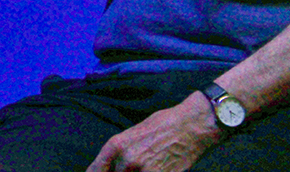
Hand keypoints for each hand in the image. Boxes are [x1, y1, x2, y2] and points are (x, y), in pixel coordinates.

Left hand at [86, 92, 221, 171]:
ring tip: (146, 167)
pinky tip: (156, 169)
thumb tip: (115, 165)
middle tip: (129, 169)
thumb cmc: (165, 123)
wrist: (192, 125)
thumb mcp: (136, 131)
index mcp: (118, 144)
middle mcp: (127, 160)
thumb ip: (123, 149)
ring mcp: (144, 171)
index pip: (96, 169)